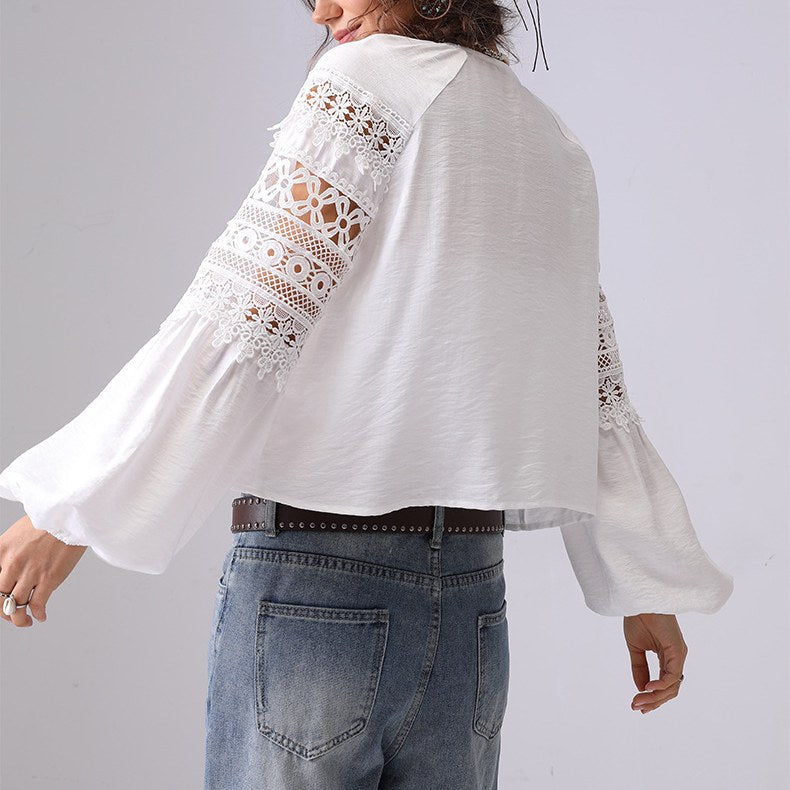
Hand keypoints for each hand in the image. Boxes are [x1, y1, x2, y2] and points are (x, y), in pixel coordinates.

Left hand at [0, 513, 87, 627]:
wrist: (70, 515)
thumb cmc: (46, 521)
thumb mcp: (15, 533)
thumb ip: (6, 553)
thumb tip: (5, 571)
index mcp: (0, 551)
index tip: (0, 602)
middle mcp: (11, 564)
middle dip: (4, 611)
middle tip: (11, 614)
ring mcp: (30, 572)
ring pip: (16, 606)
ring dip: (19, 619)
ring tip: (24, 621)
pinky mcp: (49, 578)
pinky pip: (37, 604)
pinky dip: (38, 614)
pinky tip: (41, 616)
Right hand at [623, 613, 687, 713]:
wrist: (639, 600)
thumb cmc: (638, 618)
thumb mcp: (636, 648)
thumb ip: (639, 668)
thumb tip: (641, 689)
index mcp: (667, 657)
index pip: (665, 684)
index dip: (652, 697)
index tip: (636, 705)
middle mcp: (676, 658)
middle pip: (670, 690)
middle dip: (653, 701)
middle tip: (636, 707)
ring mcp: (679, 655)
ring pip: (672, 686)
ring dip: (655, 697)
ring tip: (638, 701)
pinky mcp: (678, 650)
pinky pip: (672, 675)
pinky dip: (661, 684)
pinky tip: (647, 688)